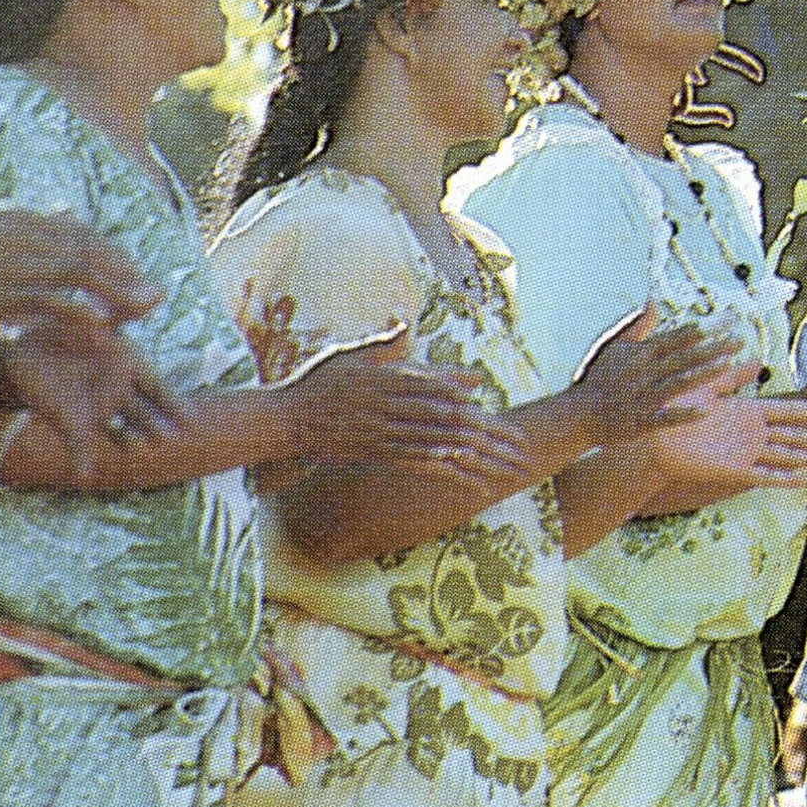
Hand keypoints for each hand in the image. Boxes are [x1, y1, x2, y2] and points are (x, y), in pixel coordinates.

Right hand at [0, 209, 163, 331]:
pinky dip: (82, 318)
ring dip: (117, 294)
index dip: (114, 255)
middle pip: (91, 252)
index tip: (134, 274)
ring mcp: (15, 262)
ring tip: (143, 312)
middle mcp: (26, 235)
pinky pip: (53, 306)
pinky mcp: (2, 292)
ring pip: (80, 275)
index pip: (84, 234)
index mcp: (25, 217)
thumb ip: (36, 222)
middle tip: (154, 296)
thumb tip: (69, 210)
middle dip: (128, 274)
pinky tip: (105, 333)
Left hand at [0, 320, 184, 480]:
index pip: (157, 388)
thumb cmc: (66, 333)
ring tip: (139, 448)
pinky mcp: (74, 424)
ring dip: (130, 440)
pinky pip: (81, 445)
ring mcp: (99, 410)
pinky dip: (82, 461)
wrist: (24, 354)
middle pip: (144, 414)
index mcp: (129, 368)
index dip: (173, 404)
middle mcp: (120, 393)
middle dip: (156, 426)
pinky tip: (83, 475)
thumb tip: (162, 290)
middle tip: (170, 438)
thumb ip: (125, 310)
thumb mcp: (96, 319)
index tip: (192, 420)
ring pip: (121, 430)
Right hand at [275, 330, 533, 489]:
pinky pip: (419, 463)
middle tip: (521, 445)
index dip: (468, 395)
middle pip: (451, 417)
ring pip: (443, 444)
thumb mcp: (353, 356)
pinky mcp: (379, 455)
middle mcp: (393, 405)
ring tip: (508, 468)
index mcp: (390, 378)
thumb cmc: (319, 383)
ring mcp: (387, 432)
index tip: (496, 407)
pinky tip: (472, 479)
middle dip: (491, 433)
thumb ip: (385, 345)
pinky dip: (448, 472)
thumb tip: (407, 327)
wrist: (286, 419)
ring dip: (480, 457)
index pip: (437, 384)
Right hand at [568, 302, 741, 443]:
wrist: (580, 414)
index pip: (678, 336)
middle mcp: (646, 372)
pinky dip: (684, 414)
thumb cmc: (600, 379)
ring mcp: (644, 397)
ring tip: (728, 365)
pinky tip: (705, 411)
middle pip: (684, 357)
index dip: (706, 327)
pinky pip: (665, 417)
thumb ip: (639, 325)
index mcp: (642, 353)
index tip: (730, 319)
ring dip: (703, 373)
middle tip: (740, 340)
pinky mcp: (642, 421)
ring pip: (678, 382)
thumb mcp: (616, 346)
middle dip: (713, 347)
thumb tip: (653, 301)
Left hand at [649, 361, 806, 489]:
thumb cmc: (675, 405)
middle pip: (797, 436)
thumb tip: (756, 359)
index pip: (789, 411)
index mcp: (748, 412)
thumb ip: (733, 373)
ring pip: (788, 456)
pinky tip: (806, 479)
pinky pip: (764, 475)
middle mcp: (752, 434)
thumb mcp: (708, 382)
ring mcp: (745, 453)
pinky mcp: (732, 471)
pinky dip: (784, 477)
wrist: (652, 432)